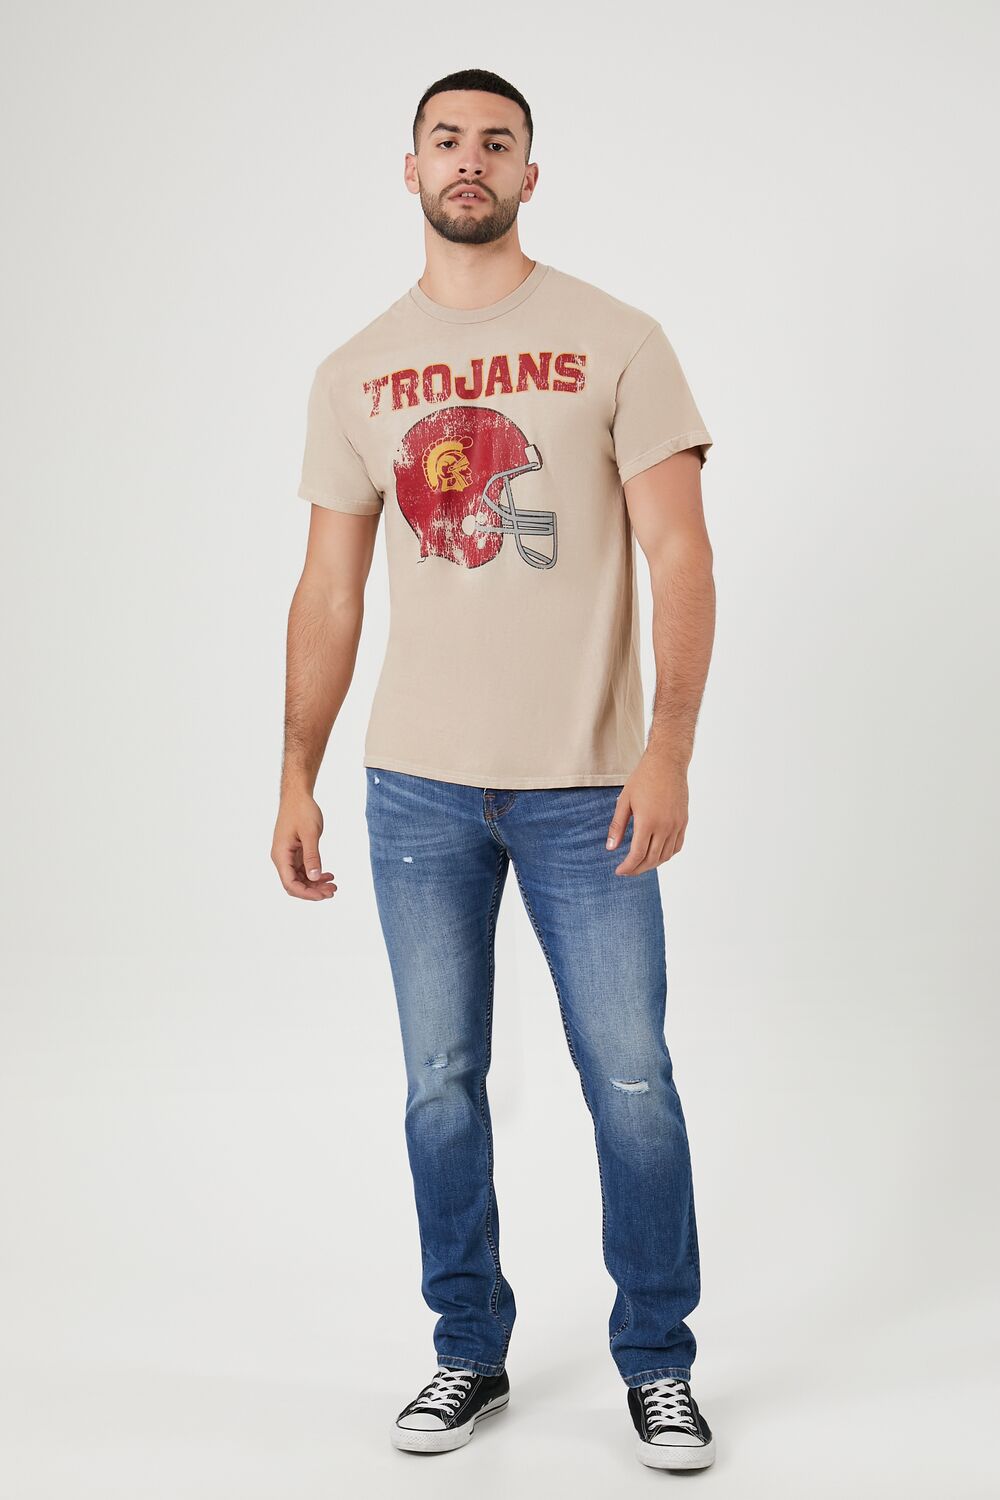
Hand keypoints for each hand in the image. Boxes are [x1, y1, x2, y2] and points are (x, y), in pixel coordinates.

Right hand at [271, 791, 337, 900]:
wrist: (297, 796)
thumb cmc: (302, 811)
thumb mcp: (310, 833)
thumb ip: (312, 856)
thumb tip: (314, 878)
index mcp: (281, 855)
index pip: (290, 883)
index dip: (306, 893)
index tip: (323, 895)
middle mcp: (282, 858)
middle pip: (295, 884)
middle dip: (313, 891)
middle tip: (333, 891)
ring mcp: (288, 856)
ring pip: (300, 878)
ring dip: (315, 884)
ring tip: (333, 885)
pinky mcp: (295, 852)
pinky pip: (304, 869)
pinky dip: (315, 874)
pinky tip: (328, 875)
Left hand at [605, 752, 688, 875]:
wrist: (667, 764)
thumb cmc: (643, 779)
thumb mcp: (624, 801)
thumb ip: (617, 826)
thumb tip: (611, 848)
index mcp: (647, 822)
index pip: (637, 855)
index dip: (628, 867)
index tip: (619, 871)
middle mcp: (664, 827)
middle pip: (651, 859)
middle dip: (638, 869)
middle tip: (627, 871)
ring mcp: (676, 825)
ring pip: (665, 855)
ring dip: (652, 864)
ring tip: (640, 865)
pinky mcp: (683, 822)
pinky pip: (676, 846)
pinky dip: (666, 855)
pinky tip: (657, 855)